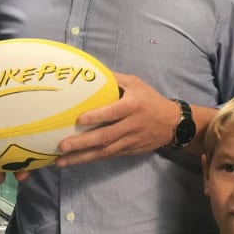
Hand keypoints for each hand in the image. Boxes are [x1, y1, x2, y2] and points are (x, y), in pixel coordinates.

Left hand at [56, 73, 178, 165]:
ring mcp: (129, 141)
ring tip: (61, 160)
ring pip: (104, 151)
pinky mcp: (128, 151)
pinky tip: (74, 161)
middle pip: (105, 136)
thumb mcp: (135, 84)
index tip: (79, 120)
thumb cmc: (150, 100)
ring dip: (81, 157)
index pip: (113, 112)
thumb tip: (90, 71)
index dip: (97, 116)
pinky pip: (107, 156)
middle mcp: (131, 125)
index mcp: (133, 106)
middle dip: (82, 142)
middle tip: (62, 145)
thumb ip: (114, 79)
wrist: (172, 124)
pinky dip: (90, 159)